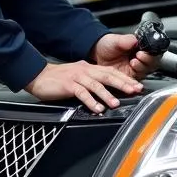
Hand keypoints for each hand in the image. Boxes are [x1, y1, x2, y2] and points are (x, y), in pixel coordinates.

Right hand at [24, 60, 142, 113]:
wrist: (39, 76)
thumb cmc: (58, 79)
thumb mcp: (78, 76)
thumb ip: (92, 80)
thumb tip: (106, 90)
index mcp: (89, 68)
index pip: (111, 72)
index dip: (125, 78)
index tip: (137, 85)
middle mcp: (85, 70)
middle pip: (107, 75)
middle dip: (122, 83)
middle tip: (135, 90)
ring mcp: (76, 77)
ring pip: (96, 84)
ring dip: (107, 94)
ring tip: (116, 103)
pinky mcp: (68, 85)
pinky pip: (81, 93)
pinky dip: (90, 101)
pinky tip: (97, 108)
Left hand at [92, 32, 160, 81]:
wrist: (96, 53)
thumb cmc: (107, 45)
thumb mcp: (116, 40)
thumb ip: (126, 40)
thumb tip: (136, 40)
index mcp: (141, 48)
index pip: (154, 52)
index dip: (151, 52)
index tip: (143, 51)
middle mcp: (140, 59)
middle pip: (153, 63)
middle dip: (148, 60)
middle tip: (139, 56)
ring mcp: (135, 69)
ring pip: (146, 71)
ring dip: (141, 67)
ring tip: (133, 62)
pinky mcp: (129, 78)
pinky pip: (136, 80)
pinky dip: (135, 77)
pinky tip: (130, 72)